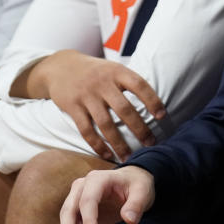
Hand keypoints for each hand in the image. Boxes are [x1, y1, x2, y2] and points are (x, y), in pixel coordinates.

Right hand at [19, 50, 165, 160]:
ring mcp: (86, 95)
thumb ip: (128, 83)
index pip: (139, 85)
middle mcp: (102, 82)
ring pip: (106, 124)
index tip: (162, 116)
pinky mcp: (72, 106)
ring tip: (129, 156)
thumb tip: (155, 104)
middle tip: (151, 143)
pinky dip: (98, 145)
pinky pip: (86, 130)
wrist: (61, 66)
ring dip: (119, 143)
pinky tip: (107, 155)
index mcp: (116, 71)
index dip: (152, 100)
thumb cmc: (95, 71)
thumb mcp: (112, 69)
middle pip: (124, 109)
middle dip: (140, 129)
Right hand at [59, 166, 154, 223]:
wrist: (131, 181)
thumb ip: (136, 205)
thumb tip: (129, 219)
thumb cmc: (136, 184)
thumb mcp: (142, 191)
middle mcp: (83, 186)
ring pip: (68, 218)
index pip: (88, 199)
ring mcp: (79, 197)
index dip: (88, 219)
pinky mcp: (80, 210)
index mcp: (98, 179)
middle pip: (70, 208)